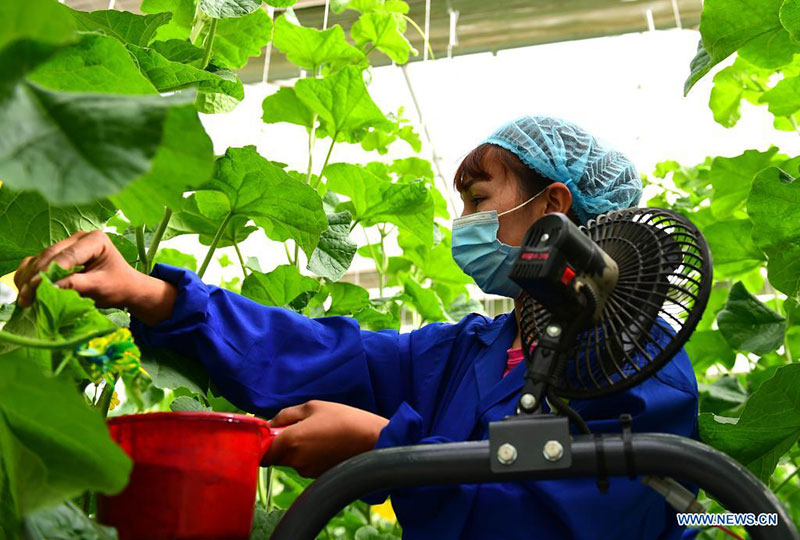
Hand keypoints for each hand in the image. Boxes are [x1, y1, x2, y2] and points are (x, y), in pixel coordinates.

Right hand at [13, 231, 176, 325]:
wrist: (125, 288)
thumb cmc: (118, 286)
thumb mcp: (100, 287)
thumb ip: (77, 285)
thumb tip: (50, 287)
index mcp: (95, 240)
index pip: (68, 255)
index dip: (49, 271)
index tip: (35, 287)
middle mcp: (79, 238)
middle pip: (51, 255)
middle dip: (36, 276)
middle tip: (25, 297)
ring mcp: (67, 245)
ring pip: (41, 258)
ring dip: (29, 277)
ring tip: (23, 298)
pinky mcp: (59, 255)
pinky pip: (39, 262)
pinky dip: (29, 275)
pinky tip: (24, 290)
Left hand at [264, 400, 389, 477]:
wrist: (374, 442)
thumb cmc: (345, 420)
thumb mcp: (313, 407)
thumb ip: (286, 415)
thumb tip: (270, 424)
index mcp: (290, 442)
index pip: (260, 453)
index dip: (261, 443)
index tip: (269, 432)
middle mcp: (295, 461)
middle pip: (275, 456)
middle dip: (282, 443)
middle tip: (299, 426)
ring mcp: (307, 471)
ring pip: (292, 460)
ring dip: (298, 448)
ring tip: (320, 432)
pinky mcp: (318, 476)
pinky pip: (306, 464)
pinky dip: (311, 455)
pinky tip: (327, 443)